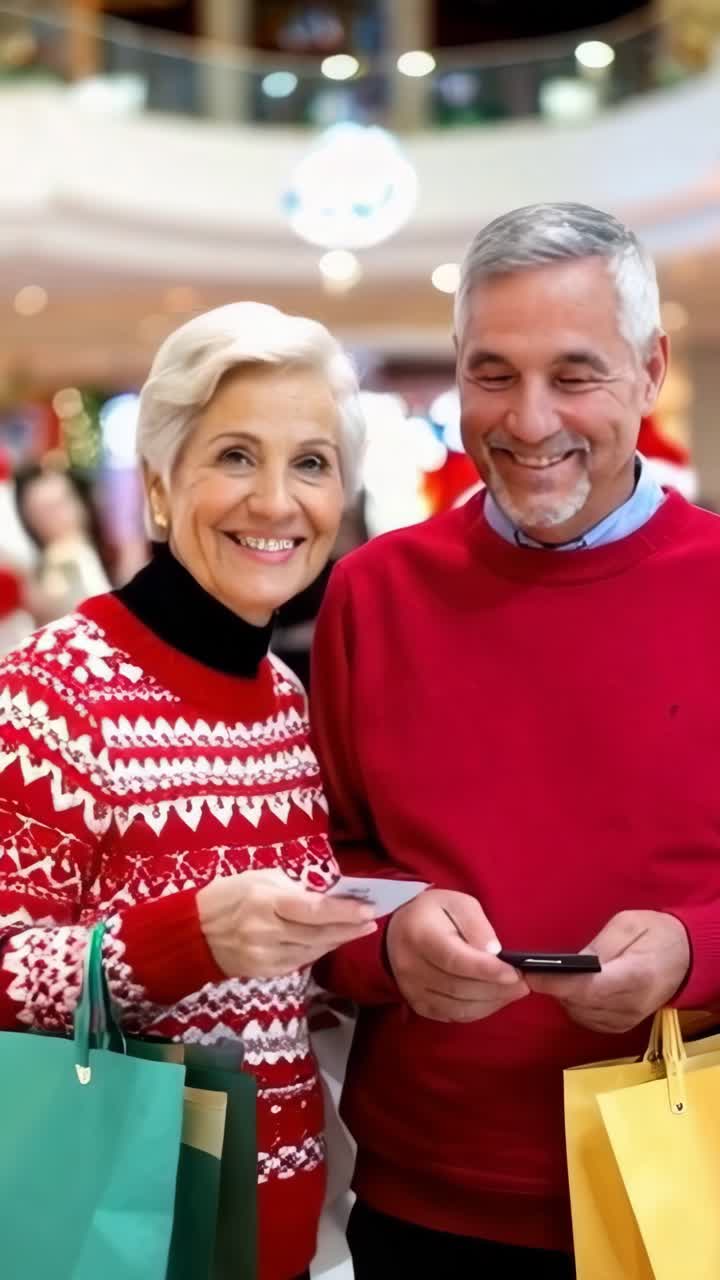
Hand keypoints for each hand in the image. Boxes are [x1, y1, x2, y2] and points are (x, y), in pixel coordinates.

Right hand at [197, 869, 376, 979]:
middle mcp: (265, 931)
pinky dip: (318, 951)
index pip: (312, 909)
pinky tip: (330, 942)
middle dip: (348, 928)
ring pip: (312, 951)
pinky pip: (299, 962)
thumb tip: (326, 896)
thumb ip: (293, 888)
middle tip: (371, 920)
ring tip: (356, 930)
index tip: (367, 909)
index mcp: (264, 901)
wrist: (193, 931)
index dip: (342, 912)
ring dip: (337, 940)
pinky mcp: (263, 972)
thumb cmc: (229, 894)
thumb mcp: (260, 878)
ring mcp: (264, 956)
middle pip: (317, 934)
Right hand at [386, 888, 528, 1021]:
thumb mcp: (457, 903)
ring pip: (457, 1006)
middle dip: (496, 988)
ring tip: (514, 991)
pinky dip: (478, 1011)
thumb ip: (476, 923)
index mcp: (419, 935)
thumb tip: (494, 952)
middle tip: (523, 983)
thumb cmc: (434, 913)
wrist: (400, 930)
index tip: (514, 972)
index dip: (486, 970)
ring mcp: (412, 989)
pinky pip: (452, 1016)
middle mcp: (411, 966)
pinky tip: (494, 999)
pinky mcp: (418, 1005)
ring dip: (491, 1002)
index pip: (455, 960)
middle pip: (458, 987)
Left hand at [526, 910, 690, 1033]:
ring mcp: (627, 1020)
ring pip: (579, 1013)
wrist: (685, 959)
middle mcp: (630, 1005)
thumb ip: (599, 947)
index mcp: (635, 976)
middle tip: (532, 968)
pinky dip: (575, 1004)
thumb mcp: (628, 925)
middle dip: (553, 986)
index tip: (528, 973)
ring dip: (563, 995)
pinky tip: (573, 988)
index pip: (588, 987)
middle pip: (579, 1002)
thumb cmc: (656, 934)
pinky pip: (587, 1019)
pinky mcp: (621, 1026)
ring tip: (552, 975)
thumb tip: (569, 965)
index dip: (556, 982)